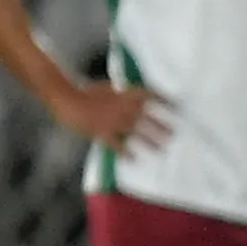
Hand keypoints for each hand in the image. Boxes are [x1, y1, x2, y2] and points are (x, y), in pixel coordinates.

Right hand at [47, 80, 171, 154]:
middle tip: (174, 134)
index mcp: (126, 94)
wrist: (68, 100)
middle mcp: (125, 108)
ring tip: (162, 148)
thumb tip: (135, 97)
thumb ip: (123, 93)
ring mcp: (115, 122)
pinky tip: (133, 159)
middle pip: (149, 118)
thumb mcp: (108, 87)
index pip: (151, 95)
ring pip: (138, 133)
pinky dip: (126, 152)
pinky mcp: (104, 134)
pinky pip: (118, 145)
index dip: (165, 100)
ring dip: (151, 141)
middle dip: (163, 125)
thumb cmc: (86, 91)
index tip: (177, 106)